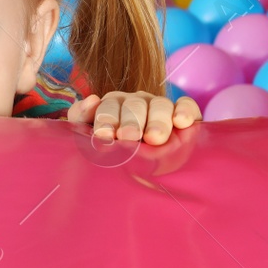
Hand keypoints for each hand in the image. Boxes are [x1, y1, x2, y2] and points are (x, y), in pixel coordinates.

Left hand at [67, 92, 200, 145]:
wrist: (141, 167)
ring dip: (157, 120)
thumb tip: (92, 99)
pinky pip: (186, 105)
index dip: (106, 120)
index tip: (105, 136)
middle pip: (135, 105)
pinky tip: (182, 122)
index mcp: (113, 105)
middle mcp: (137, 102)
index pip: (108, 107)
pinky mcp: (183, 113)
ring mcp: (160, 106)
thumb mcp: (88, 136)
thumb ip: (81, 117)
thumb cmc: (111, 151)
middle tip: (129, 137)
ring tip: (155, 138)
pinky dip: (185, 111)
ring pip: (160, 105)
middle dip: (131, 120)